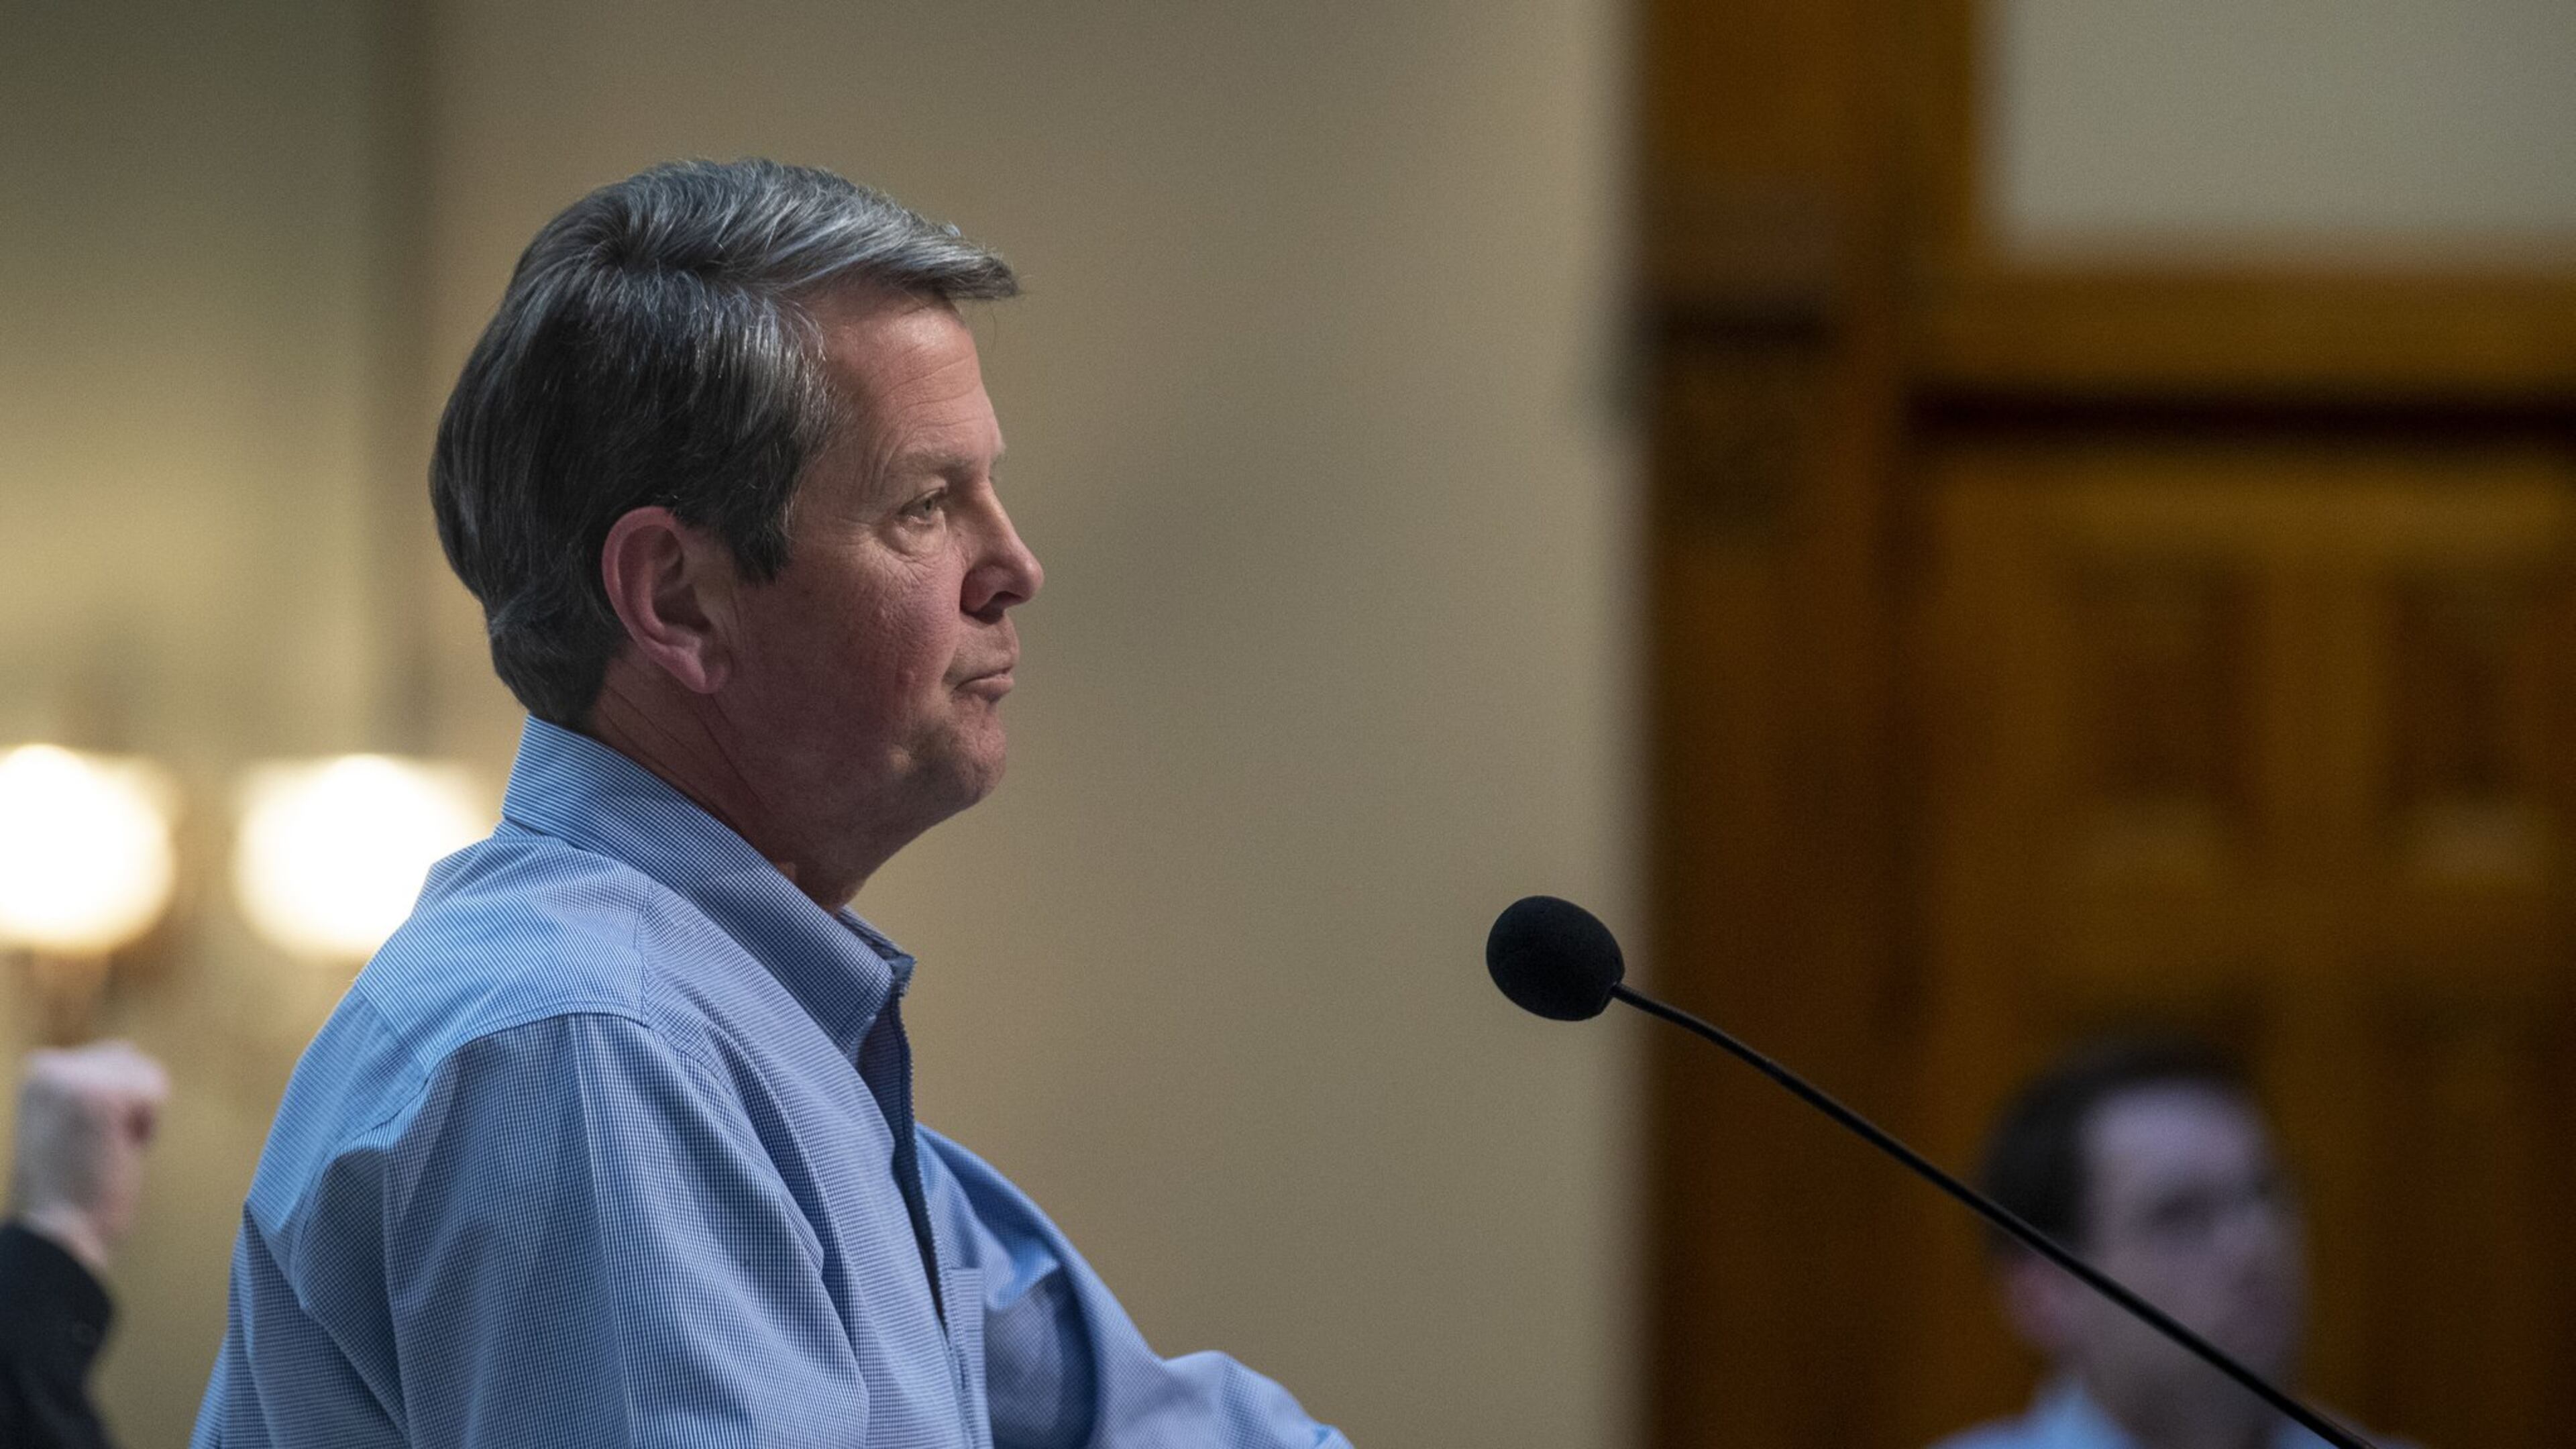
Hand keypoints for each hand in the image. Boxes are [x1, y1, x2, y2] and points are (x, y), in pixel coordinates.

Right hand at [9, 1040, 168, 1274]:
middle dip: (131, 1106)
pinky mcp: (101, 1097)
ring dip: (140, 1117)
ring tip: (105, 1148)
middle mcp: (48, 1067)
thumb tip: (128, 1051)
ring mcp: (73, 1079)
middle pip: (133, 1061)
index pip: (112, 1057)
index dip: (117, 1103)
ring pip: (148, 1075)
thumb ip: (88, 1083)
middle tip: (97, 1147)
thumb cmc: (71, 1185)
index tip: (85, 1138)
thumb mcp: (69, 1119)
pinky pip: (155, 1093)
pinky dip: (148, 1127)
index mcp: (39, 1071)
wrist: (57, 1232)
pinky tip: (117, 1150)